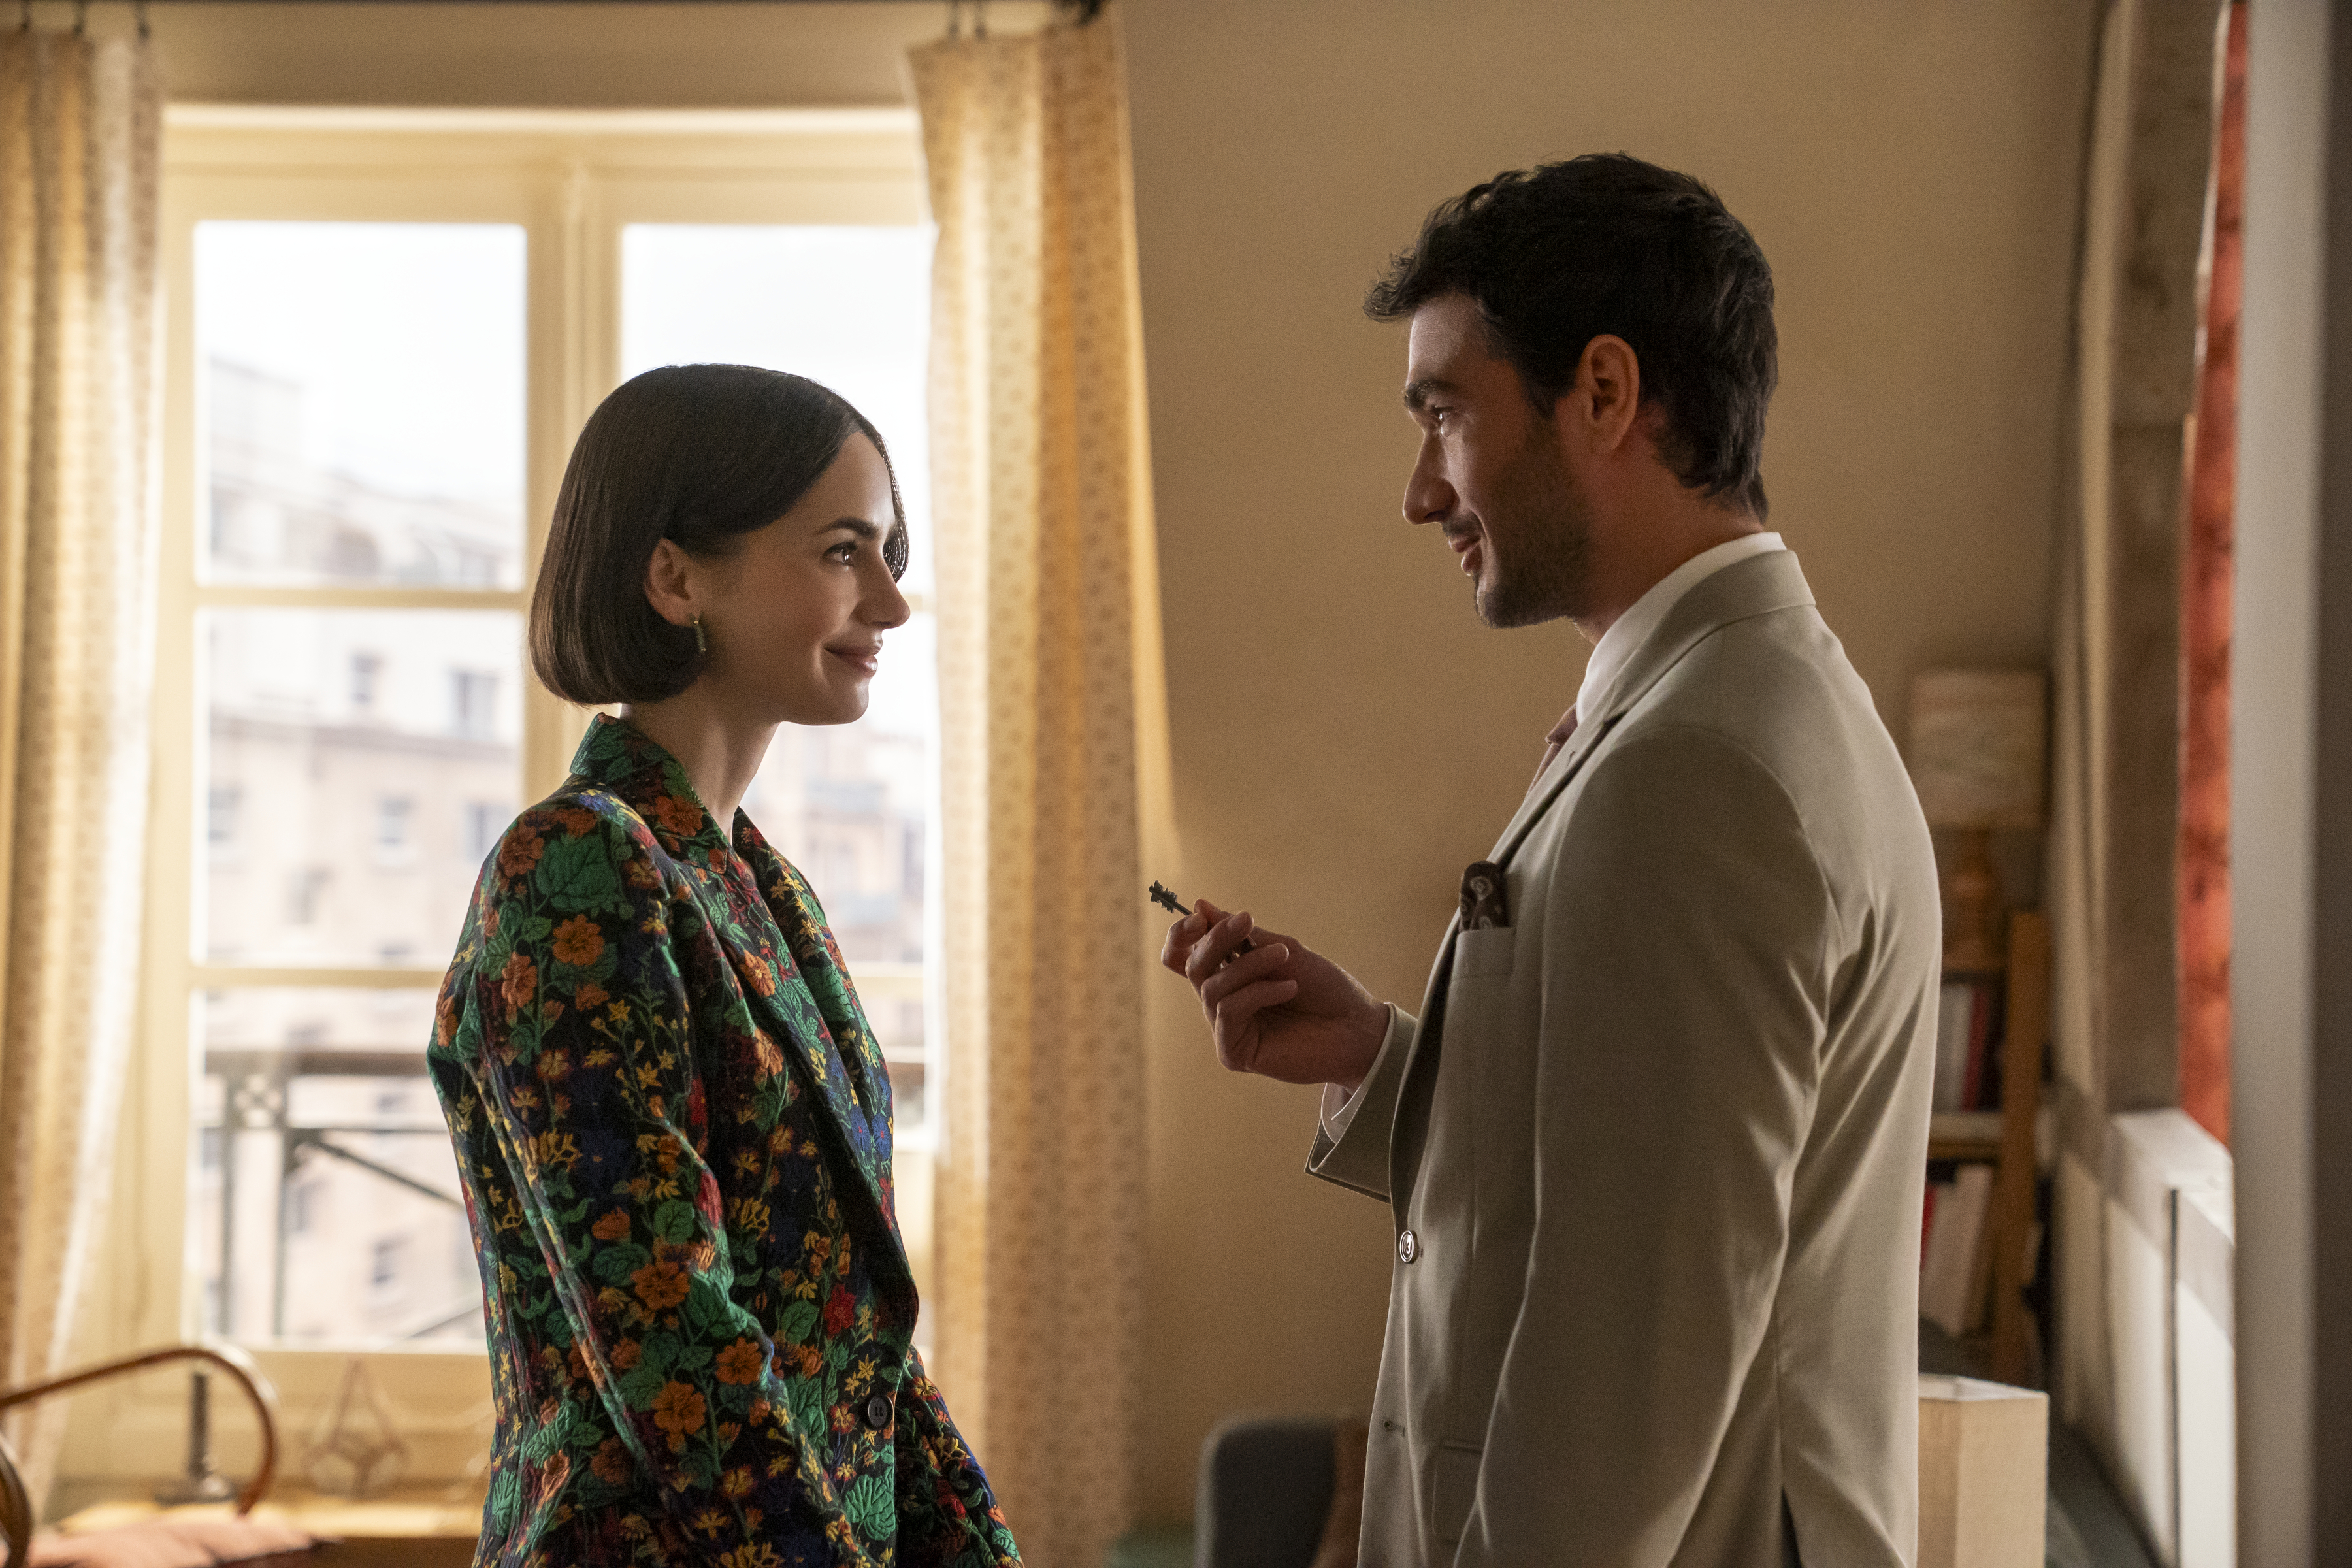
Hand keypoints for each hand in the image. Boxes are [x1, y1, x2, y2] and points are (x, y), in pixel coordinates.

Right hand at [1159, 899, 1388, 1090]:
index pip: (1183, 957)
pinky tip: (1289, 989)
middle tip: (1247, 921)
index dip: (1182, 935)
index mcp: (1230, 976)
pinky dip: (1259, 993)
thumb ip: (1241, 934)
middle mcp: (1223, 1001)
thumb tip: (1200, 906)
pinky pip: (1228, 1012)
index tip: (1201, 917)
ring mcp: (1227, 1028)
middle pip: (1195, 966)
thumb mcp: (1283, 949)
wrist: (1356, 1026)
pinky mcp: (1234, 1052)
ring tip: (1286, 958)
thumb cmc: (1324, 988)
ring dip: (1249, 965)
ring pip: (1213, 988)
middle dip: (1218, 939)